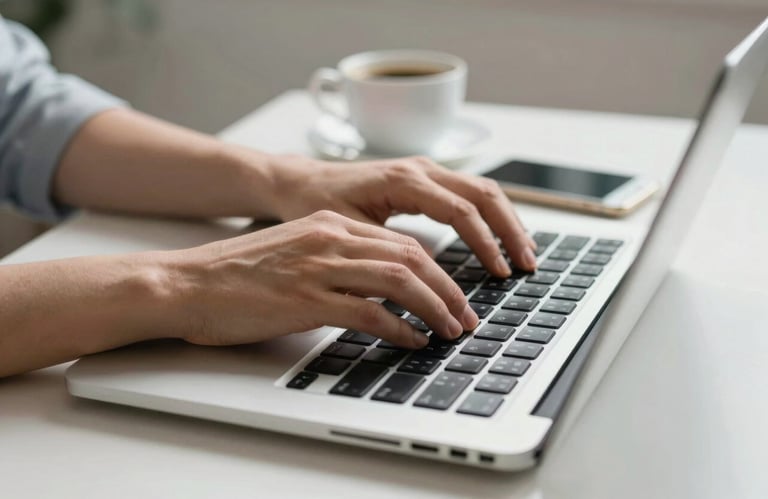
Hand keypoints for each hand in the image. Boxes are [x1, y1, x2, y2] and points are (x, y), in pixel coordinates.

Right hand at [164, 210, 478, 347]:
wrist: (186, 283)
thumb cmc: (236, 275)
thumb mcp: (294, 252)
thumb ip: (336, 261)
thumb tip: (378, 289)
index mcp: (329, 226)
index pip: (400, 243)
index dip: (437, 270)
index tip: (454, 293)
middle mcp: (330, 239)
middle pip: (411, 257)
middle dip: (448, 289)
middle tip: (466, 316)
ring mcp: (318, 267)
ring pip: (399, 279)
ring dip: (434, 307)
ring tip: (451, 330)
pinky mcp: (305, 299)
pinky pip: (369, 312)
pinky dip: (399, 329)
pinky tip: (411, 341)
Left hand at [268, 155, 537, 275]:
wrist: (301, 181)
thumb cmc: (317, 204)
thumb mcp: (349, 232)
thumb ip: (386, 252)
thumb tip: (421, 282)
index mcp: (404, 180)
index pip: (461, 211)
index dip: (486, 244)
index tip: (500, 273)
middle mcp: (421, 169)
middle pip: (485, 194)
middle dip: (510, 230)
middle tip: (527, 265)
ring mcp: (425, 170)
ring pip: (482, 190)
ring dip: (507, 221)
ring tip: (524, 254)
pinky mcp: (425, 178)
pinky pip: (469, 193)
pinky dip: (491, 215)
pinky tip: (500, 238)